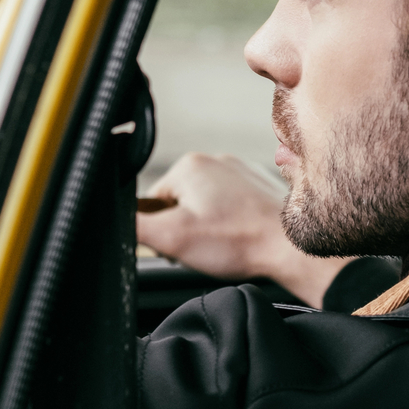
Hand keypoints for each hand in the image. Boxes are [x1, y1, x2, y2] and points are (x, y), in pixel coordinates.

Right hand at [135, 153, 352, 306]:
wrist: (290, 248)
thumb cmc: (238, 241)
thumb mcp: (172, 239)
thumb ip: (136, 227)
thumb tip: (118, 222)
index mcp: (189, 166)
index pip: (154, 201)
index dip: (162, 230)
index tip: (183, 243)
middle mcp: (215, 161)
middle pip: (179, 202)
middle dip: (186, 228)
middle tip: (207, 246)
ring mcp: (239, 172)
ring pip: (206, 206)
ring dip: (209, 228)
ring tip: (226, 242)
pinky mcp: (258, 186)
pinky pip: (231, 207)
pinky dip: (232, 224)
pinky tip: (241, 237)